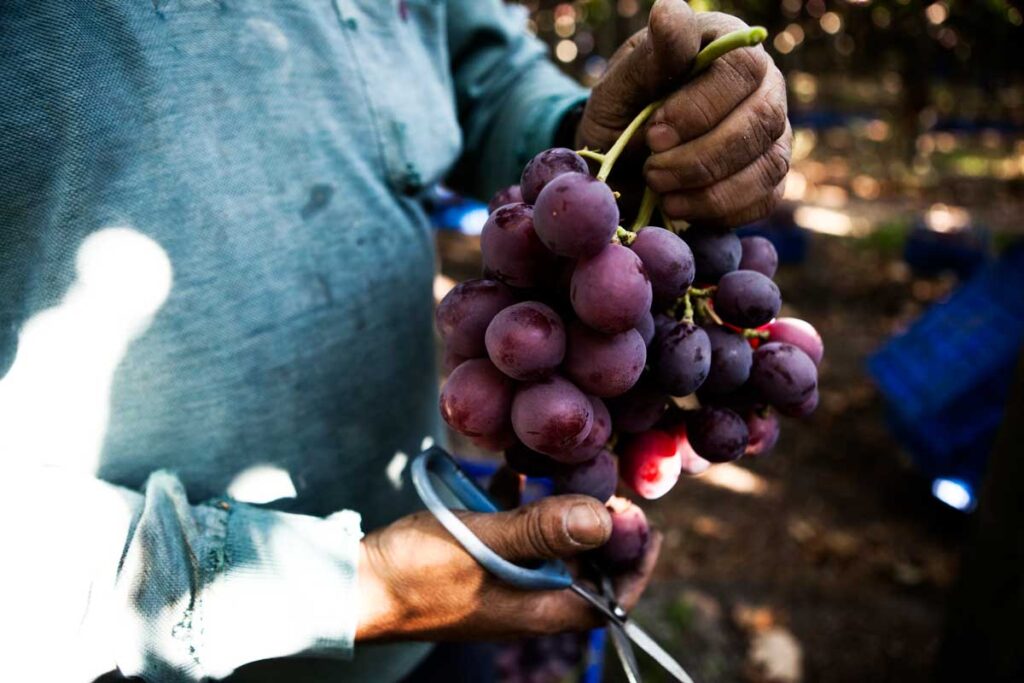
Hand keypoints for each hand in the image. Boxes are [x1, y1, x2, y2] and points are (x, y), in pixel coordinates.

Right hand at [355, 494, 661, 640]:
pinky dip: (520, 508)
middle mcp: (528, 601)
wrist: (353, 587)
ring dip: (559, 513)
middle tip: (603, 481)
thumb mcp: (483, 543)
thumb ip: (542, 530)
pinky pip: (513, 536)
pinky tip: (512, 474)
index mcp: (538, 609)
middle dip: (600, 527)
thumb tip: (605, 518)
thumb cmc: (416, 571)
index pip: (611, 598)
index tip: (643, 519)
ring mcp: (502, 583)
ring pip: (550, 548)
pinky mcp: (478, 564)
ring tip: (563, 470)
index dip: (634, 562)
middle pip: (586, 568)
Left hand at [576, 0, 791, 227]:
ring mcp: (773, 132)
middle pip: (762, 120)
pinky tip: (679, 206)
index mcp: (727, 44)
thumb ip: (649, 57)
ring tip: (660, 188)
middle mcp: (763, 84)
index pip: (742, 68)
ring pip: (767, 164)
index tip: (654, 132)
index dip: (700, 108)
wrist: (621, 164)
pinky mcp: (770, 176)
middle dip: (701, 156)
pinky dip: (718, 210)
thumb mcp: (620, 86)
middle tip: (652, 169)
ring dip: (708, 188)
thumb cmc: (623, 113)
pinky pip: (765, 199)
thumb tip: (669, 10)